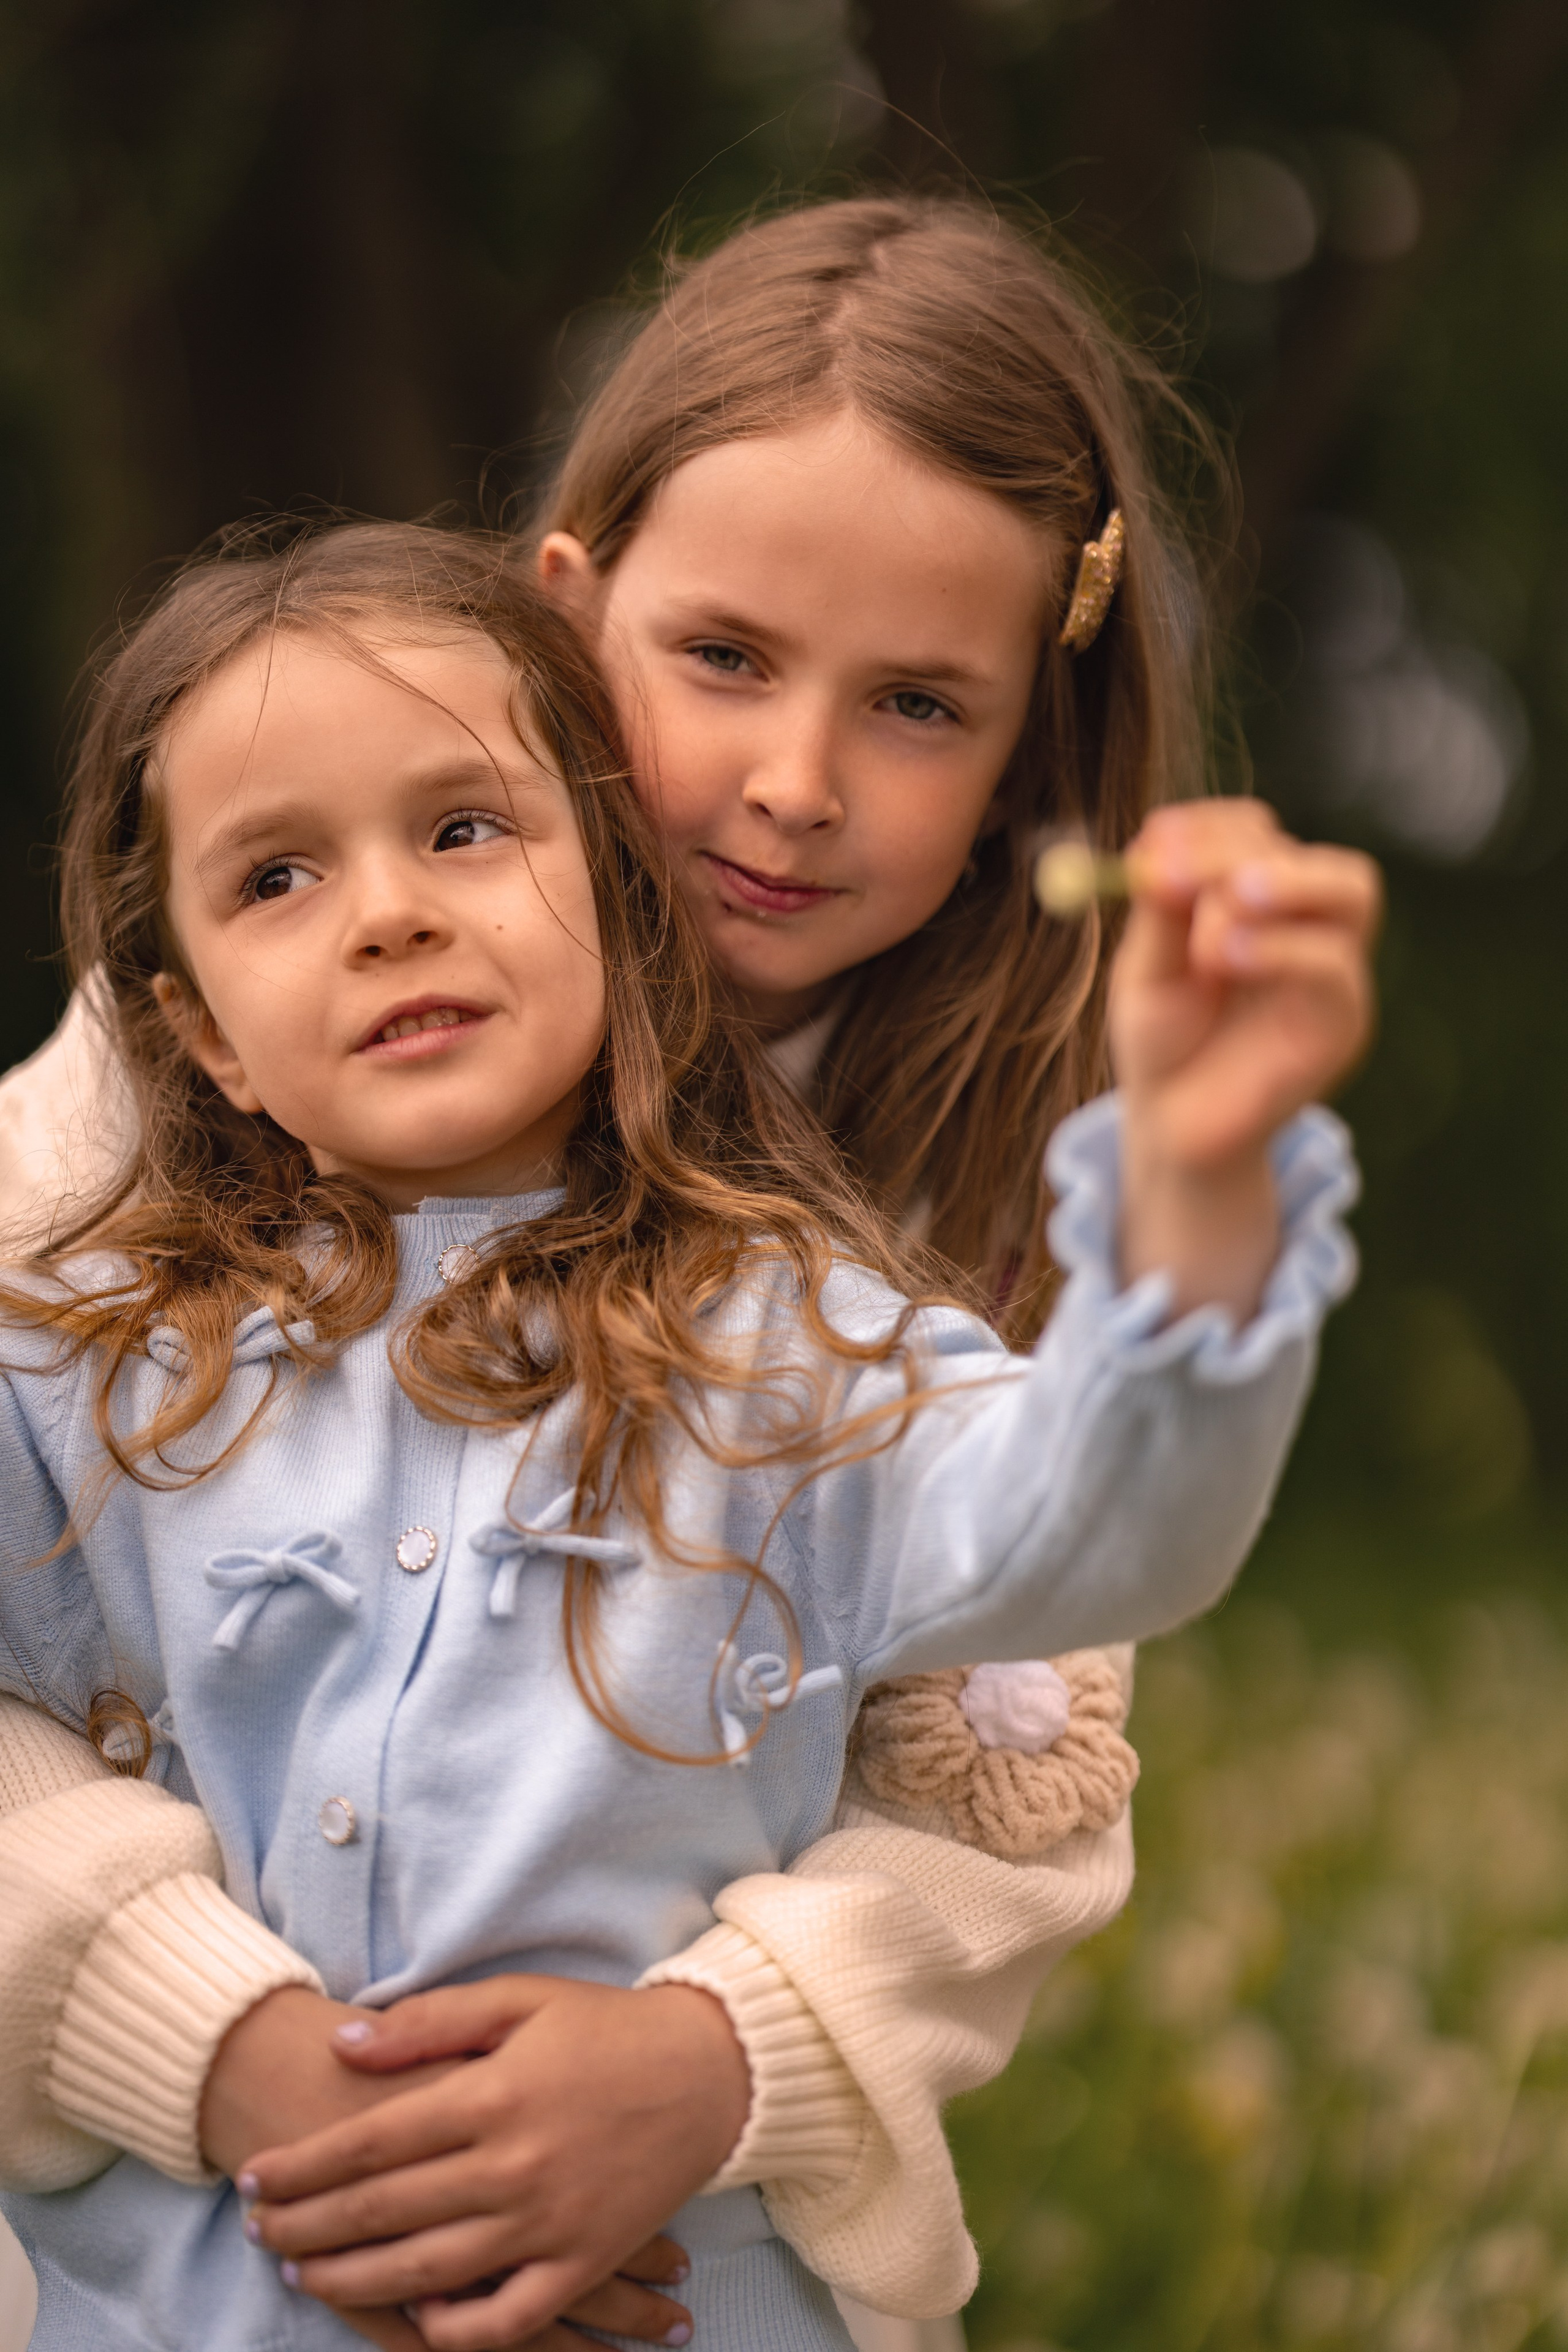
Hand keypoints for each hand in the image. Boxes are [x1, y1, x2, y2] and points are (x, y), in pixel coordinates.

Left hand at [240, 1974, 750, 2349]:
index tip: (253, 2179)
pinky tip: (414, 2320)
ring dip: (355, 2279)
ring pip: (429, 2272)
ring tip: (304, 2277)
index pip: (370, 2142)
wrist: (708, 2072)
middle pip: (385, 2210)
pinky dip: (455, 2331)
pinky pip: (508, 2318)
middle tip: (256, 2234)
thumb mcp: (518, 1999)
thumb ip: (429, 2023)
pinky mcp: (584, 2260)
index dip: (303, 2166)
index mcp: (491, 2094)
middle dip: (308, 2226)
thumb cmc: (604, 2028)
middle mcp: (513, 2165)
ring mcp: (549, 2222)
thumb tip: (344, 2042)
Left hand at [1111, 798, 1378, 1320]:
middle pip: (1310, 846)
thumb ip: (1159, 909)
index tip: (1151, 843)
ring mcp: (1336, 969)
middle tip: (1174, 873)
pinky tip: (1223, 958)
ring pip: (1350, 889)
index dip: (1209, 827)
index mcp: (1258, 898)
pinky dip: (1280, 948)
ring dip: (1277, 887)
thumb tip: (1158, 840)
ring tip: (1207, 930)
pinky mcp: (1344, 1020)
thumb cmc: (1161, 1042)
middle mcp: (1308, 923)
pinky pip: (1335, 965)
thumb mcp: (1146, 968)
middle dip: (1241, 852)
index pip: (1258, 831)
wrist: (1173, 1128)